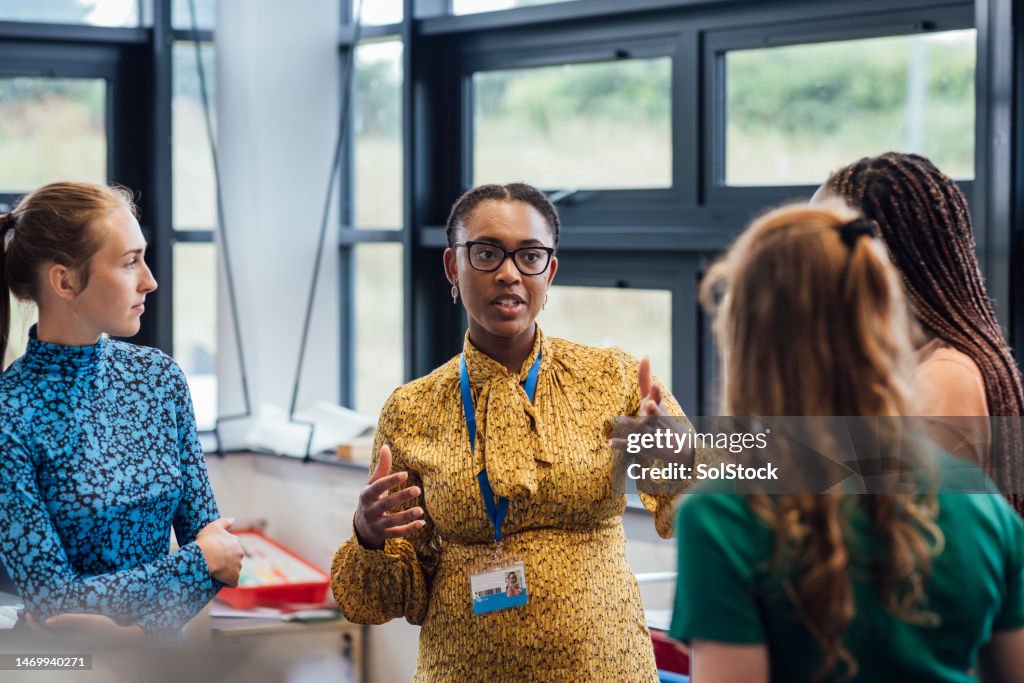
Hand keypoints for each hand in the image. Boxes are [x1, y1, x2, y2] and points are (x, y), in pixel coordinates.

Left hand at [25, 613, 143, 639]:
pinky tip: (56, 624)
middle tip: (32, 614)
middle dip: (35, 628)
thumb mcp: (87, 620)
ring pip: (50, 640)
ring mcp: (71, 646)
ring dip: (43, 630)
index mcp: (66, 641)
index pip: (42, 635)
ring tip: (42, 617)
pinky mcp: (75, 644)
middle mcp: (66, 646)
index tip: (29, 613)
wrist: (120, 639)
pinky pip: (58, 639)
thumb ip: (67, 620)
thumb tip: (47, 621)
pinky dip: (52, 632)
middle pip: (44, 640)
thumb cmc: (105, 628)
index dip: (33, 625)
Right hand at [195, 518, 243, 586]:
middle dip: (229, 562)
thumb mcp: (214, 526)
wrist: (205, 555)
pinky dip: (229, 583)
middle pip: (235, 559)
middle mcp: (239, 554)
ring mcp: (237, 566)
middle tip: (216, 564)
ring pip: (235, 571)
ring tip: (217, 574)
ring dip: (228, 573)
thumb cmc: (208, 540)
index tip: (219, 552)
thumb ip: (224, 522)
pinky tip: (222, 583)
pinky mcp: (234, 578)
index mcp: (236, 543)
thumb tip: (233, 519)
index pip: (234, 547)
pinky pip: (233, 583)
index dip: (227, 550)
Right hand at [353, 445, 424, 549]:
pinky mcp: (384, 534)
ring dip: (407, 516)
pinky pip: (397, 533)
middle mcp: (370, 510)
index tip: (405, 474)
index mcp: (366, 495)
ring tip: (421, 510)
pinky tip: (422, 523)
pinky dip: (409, 529)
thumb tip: (386, 446)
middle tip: (418, 489)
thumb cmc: (372, 498)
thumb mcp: (373, 484)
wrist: (362, 526)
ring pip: (392, 521)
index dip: (391, 481)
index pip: (378, 486)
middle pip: (386, 504)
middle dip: (401, 497)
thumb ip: (382, 468)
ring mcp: (376, 524)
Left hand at [608, 358, 693, 472]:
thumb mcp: (655, 398)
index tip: (655, 384)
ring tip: (620, 420)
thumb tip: (645, 356)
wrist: (681, 449)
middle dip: (654, 409)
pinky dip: (620, 444)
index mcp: (658, 408)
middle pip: (655, 415)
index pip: (658, 398)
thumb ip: (645, 380)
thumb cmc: (662, 418)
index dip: (656, 392)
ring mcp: (650, 435)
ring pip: (640, 430)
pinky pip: (630, 446)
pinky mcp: (643, 446)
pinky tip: (609, 443)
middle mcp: (656, 421)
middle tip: (650, 403)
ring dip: (631, 425)